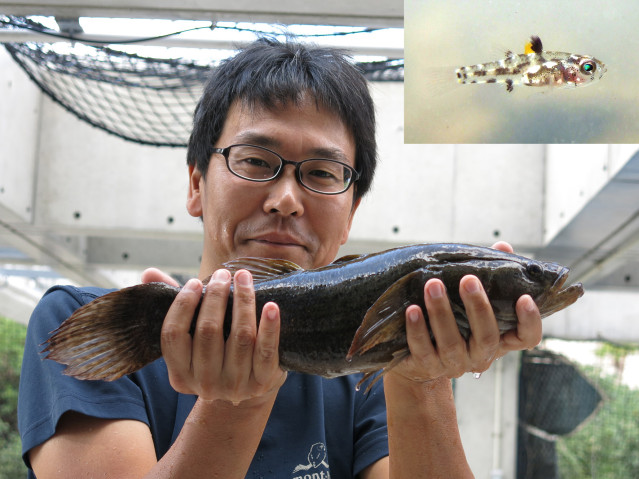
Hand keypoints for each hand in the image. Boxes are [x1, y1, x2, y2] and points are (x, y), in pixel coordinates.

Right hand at [141, 268, 286, 404]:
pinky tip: (271, 306)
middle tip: (223, 275)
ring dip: (243, 302)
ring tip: (244, 277)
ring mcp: (236, 385)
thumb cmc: (217, 351)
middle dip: (216, 297)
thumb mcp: (192, 337)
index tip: (195, 282)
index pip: (173, 335)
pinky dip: (269, 327)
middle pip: (208, 332)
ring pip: (240, 337)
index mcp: (180, 375)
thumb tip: (148, 273)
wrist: (251, 388)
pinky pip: (266, 351)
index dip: (183, 305)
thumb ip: (173, 306)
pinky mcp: (263, 382)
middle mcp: (206, 384)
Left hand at [389, 241, 541, 382]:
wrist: (417, 358)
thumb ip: (489, 275)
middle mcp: (480, 355)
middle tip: (468, 279)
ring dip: (441, 312)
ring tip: (433, 285)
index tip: (524, 297)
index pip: (526, 338)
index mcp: (499, 340)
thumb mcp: (471, 300)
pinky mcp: (426, 366)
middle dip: (478, 307)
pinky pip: (422, 349)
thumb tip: (503, 247)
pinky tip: (413, 310)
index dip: (530, 321)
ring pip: (451, 343)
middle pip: (487, 337)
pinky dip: (417, 329)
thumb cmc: (453, 320)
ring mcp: (454, 364)